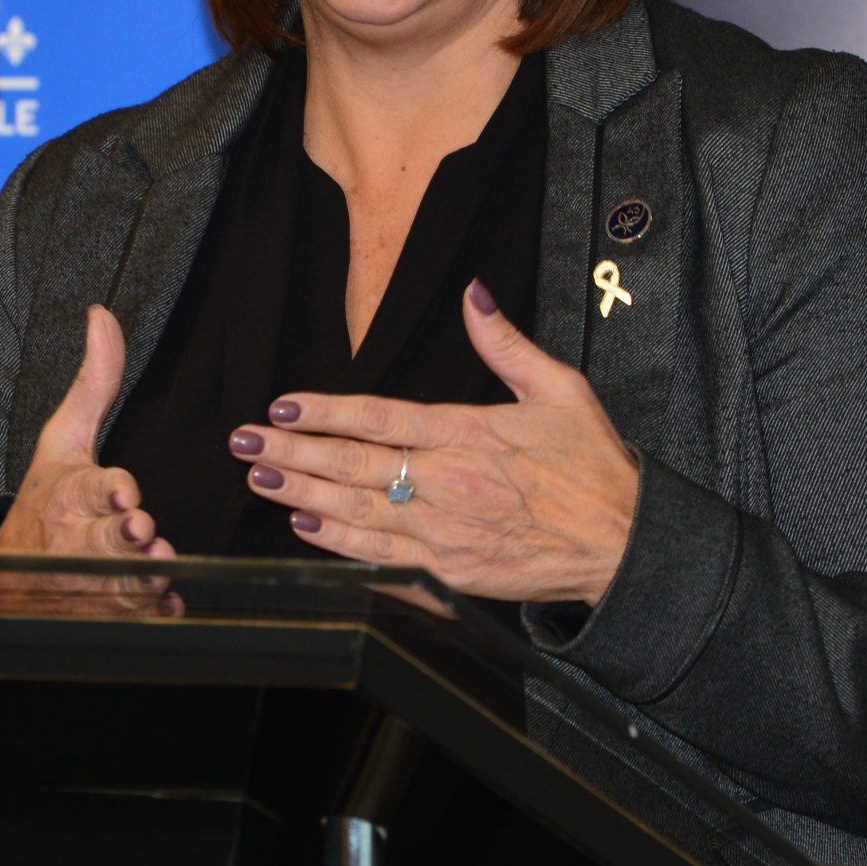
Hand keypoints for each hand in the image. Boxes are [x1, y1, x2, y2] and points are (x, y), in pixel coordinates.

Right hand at [0, 304, 180, 614]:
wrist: (9, 578)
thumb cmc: (43, 499)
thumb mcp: (62, 441)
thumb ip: (92, 383)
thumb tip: (102, 316)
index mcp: (68, 495)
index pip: (90, 489)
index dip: (110, 492)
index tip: (126, 493)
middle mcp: (78, 541)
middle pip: (106, 541)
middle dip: (124, 539)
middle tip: (142, 532)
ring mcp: (92, 583)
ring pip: (123, 585)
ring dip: (143, 580)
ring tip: (159, 571)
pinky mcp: (108, 615)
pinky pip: (136, 620)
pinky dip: (151, 616)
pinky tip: (166, 607)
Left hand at [229, 280, 638, 604]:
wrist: (624, 546)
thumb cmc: (593, 467)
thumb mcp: (559, 389)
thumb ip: (506, 343)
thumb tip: (474, 294)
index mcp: (468, 433)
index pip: (378, 416)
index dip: (322, 411)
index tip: (282, 404)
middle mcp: (448, 481)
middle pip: (351, 465)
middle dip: (290, 452)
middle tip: (242, 441)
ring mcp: (444, 531)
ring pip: (354, 512)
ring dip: (300, 494)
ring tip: (258, 477)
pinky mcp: (450, 571)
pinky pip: (380, 558)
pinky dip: (337, 545)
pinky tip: (305, 528)